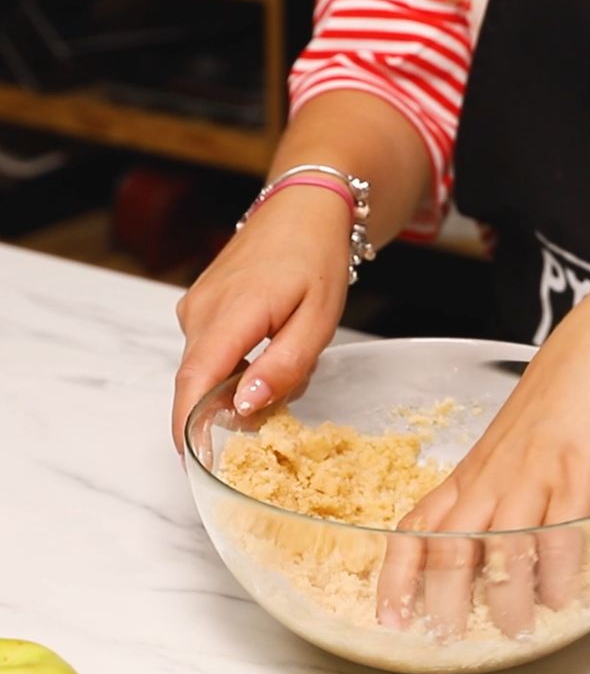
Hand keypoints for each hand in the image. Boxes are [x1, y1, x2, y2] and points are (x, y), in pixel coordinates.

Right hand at [172, 186, 351, 452]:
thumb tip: (242, 408)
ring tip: (288, 364)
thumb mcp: (317, 319)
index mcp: (230, 314)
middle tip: (278, 409)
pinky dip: (237, 367)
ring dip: (240, 386)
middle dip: (229, 411)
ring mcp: (195, 307)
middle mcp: (200, 312)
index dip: (189, 428)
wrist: (303, 208)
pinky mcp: (201, 307)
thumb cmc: (316, 259)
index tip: (198, 465)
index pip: (194, 383)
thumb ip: (282, 366)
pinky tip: (272, 351)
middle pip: (198, 384)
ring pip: (208, 371)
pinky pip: (212, 353)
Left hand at [377, 314, 589, 638]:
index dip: (396, 576)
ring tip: (514, 629)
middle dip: (440, 602)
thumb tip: (491, 551)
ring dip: (505, 600)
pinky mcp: (577, 475)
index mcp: (469, 477)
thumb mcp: (505, 453)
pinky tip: (562, 596)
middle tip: (446, 638)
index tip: (389, 616)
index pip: (415, 528)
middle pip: (448, 547)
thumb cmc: (554, 405)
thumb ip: (493, 497)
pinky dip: (559, 576)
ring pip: (501, 549)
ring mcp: (532, 477)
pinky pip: (561, 536)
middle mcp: (491, 480)